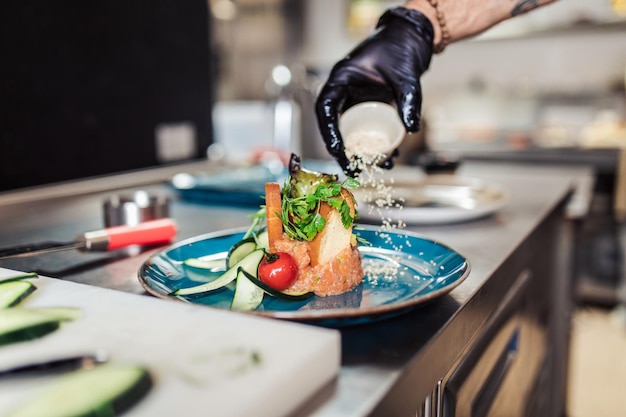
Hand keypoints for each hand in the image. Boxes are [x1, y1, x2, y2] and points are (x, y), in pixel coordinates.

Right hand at [315, 7, 433, 175]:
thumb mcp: (406, 74)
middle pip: (336, 126)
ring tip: (381, 166)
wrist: (412, 37)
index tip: (338, 151)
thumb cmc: (401, 46)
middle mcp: (345, 92)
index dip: (328, 132)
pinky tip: (392, 156)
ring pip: (354, 131)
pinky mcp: (371, 107)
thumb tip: (411, 129)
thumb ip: (409, 98)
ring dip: (364, 152)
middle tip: (354, 170)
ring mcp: (357, 100)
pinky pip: (369, 129)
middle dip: (344, 151)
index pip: (326, 108)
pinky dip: (378, 144)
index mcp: (341, 79)